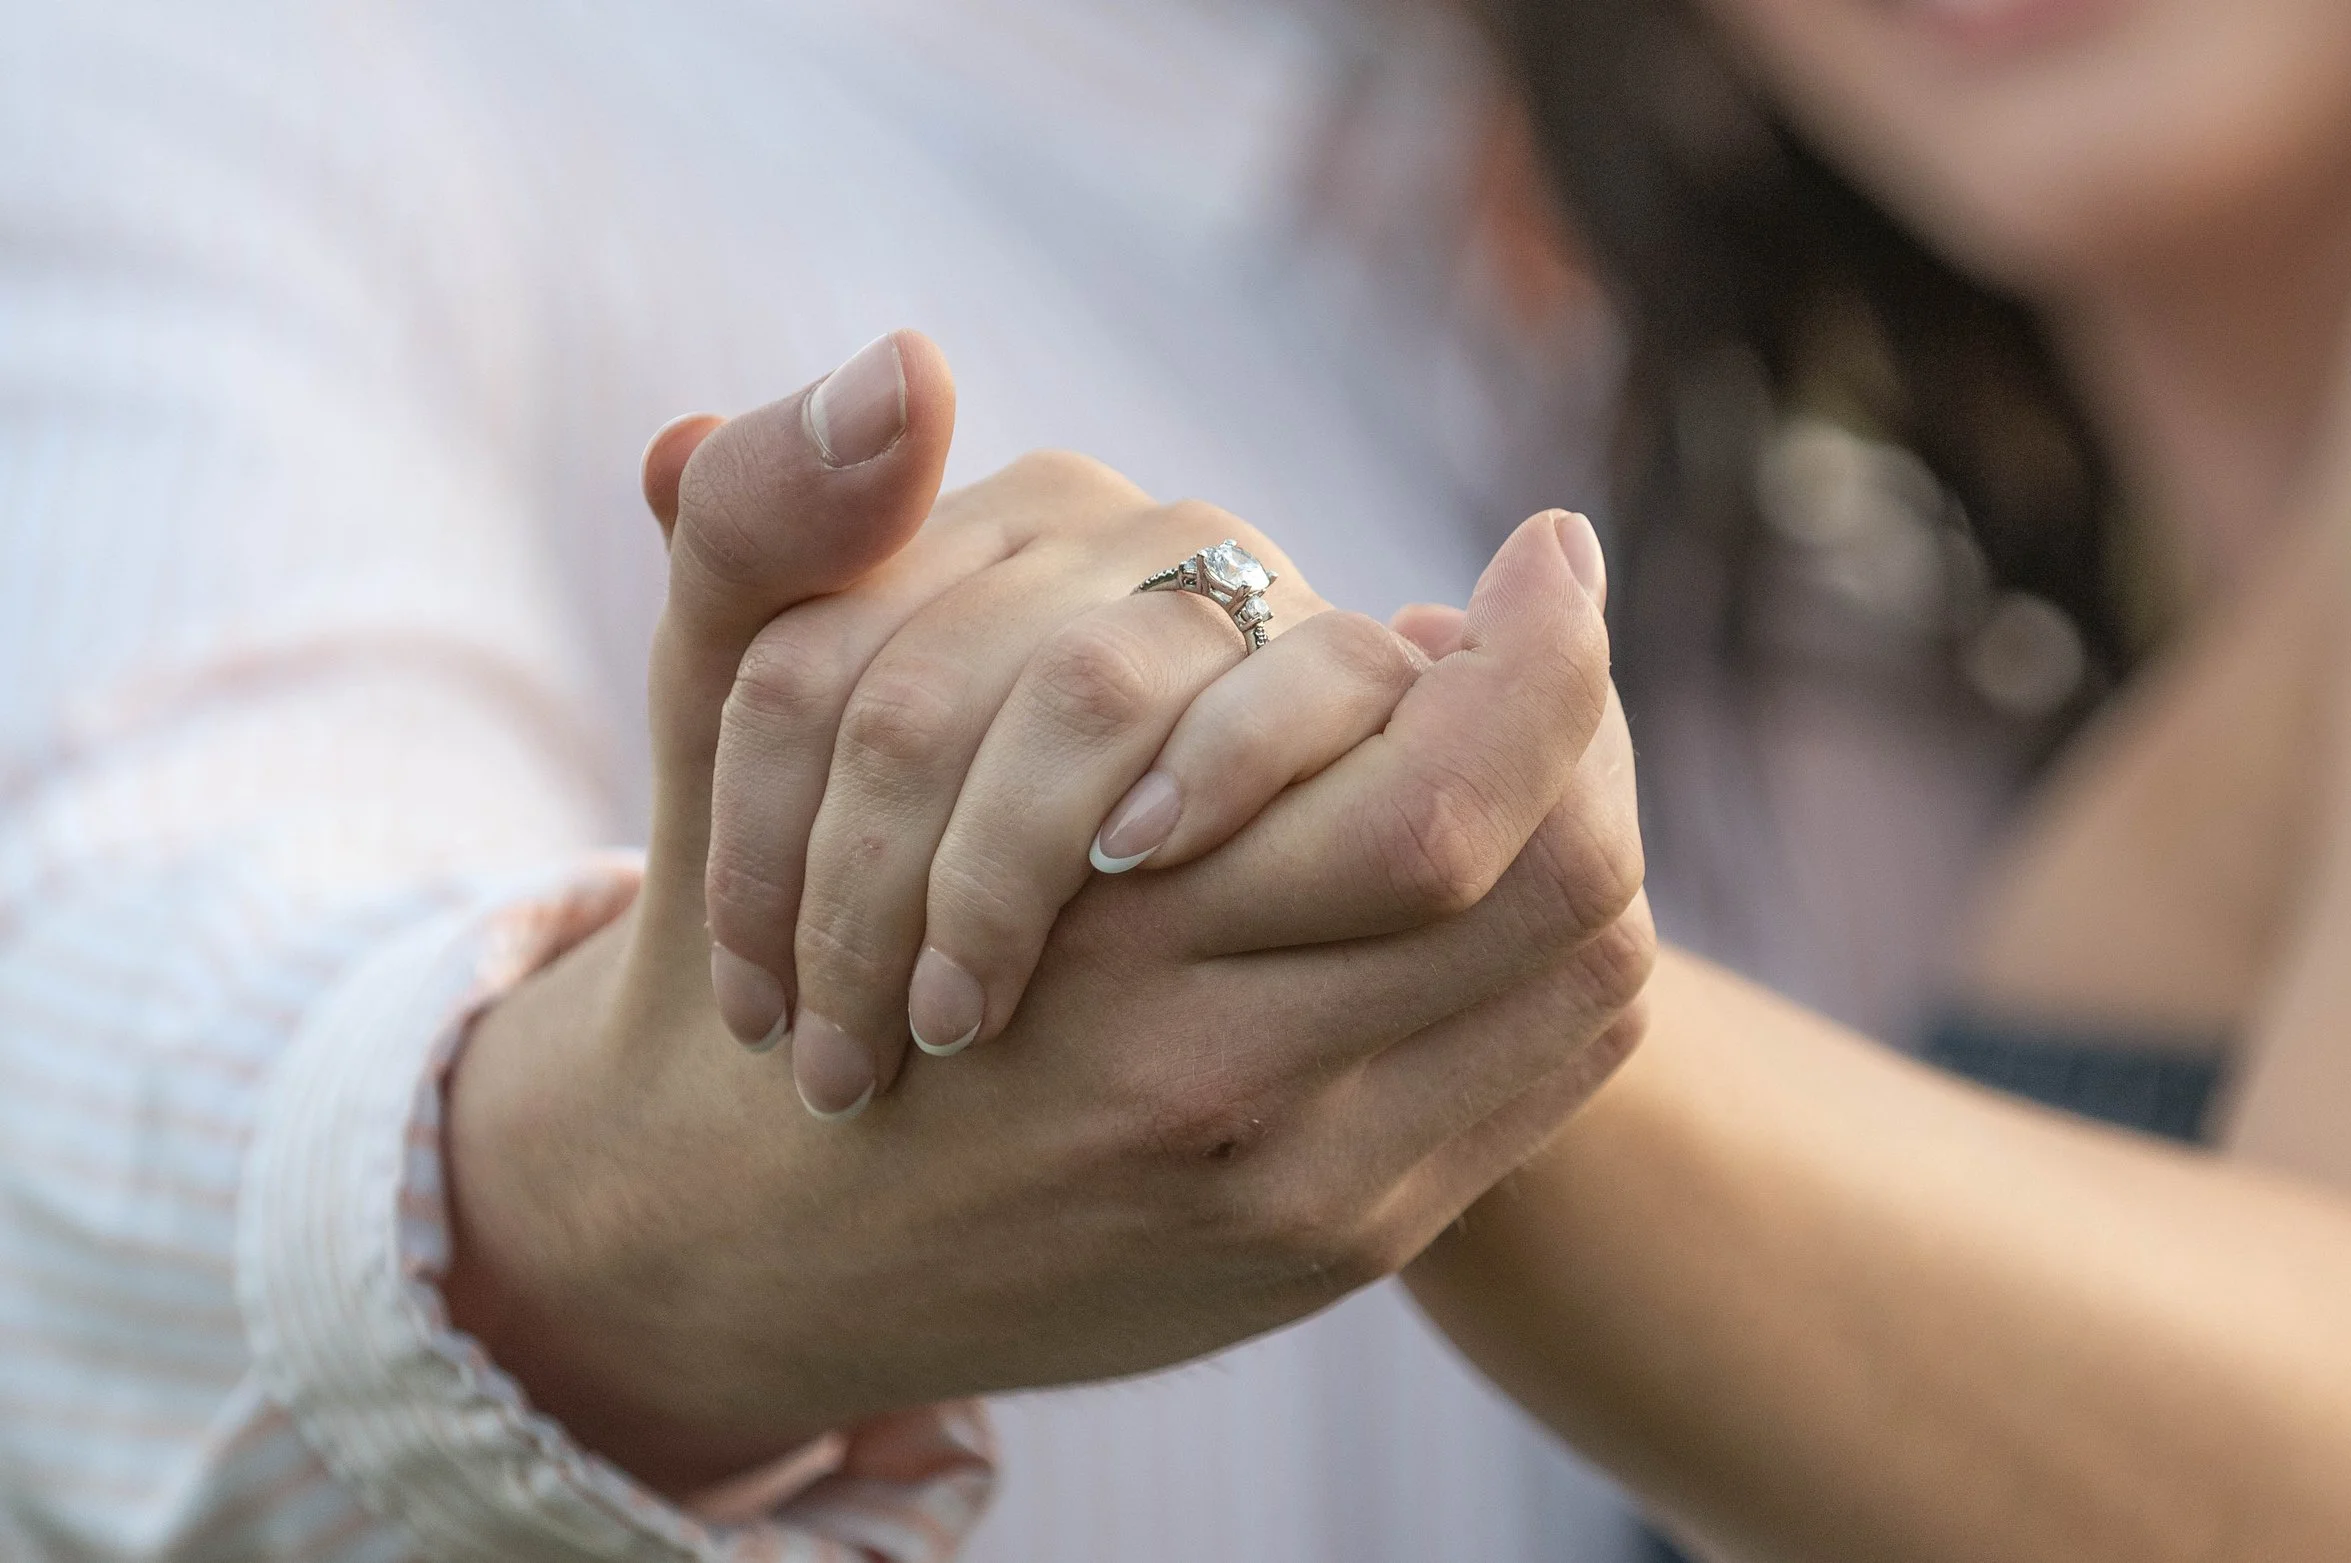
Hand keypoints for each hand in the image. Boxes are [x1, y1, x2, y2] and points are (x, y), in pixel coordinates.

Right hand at [442, 334, 1652, 1495]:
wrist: (746, 1249)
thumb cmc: (754, 955)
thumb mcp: (721, 725)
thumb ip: (781, 531)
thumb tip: (908, 358)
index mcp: (1094, 950)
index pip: (1452, 800)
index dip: (1543, 653)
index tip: (1544, 548)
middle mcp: (1221, 1087)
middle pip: (1554, 883)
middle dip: (1587, 721)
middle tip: (1551, 617)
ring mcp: (1297, 1189)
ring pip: (1579, 973)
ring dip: (1580, 821)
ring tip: (1515, 735)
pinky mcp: (1336, 1246)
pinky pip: (1543, 1076)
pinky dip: (1551, 950)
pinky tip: (1477, 869)